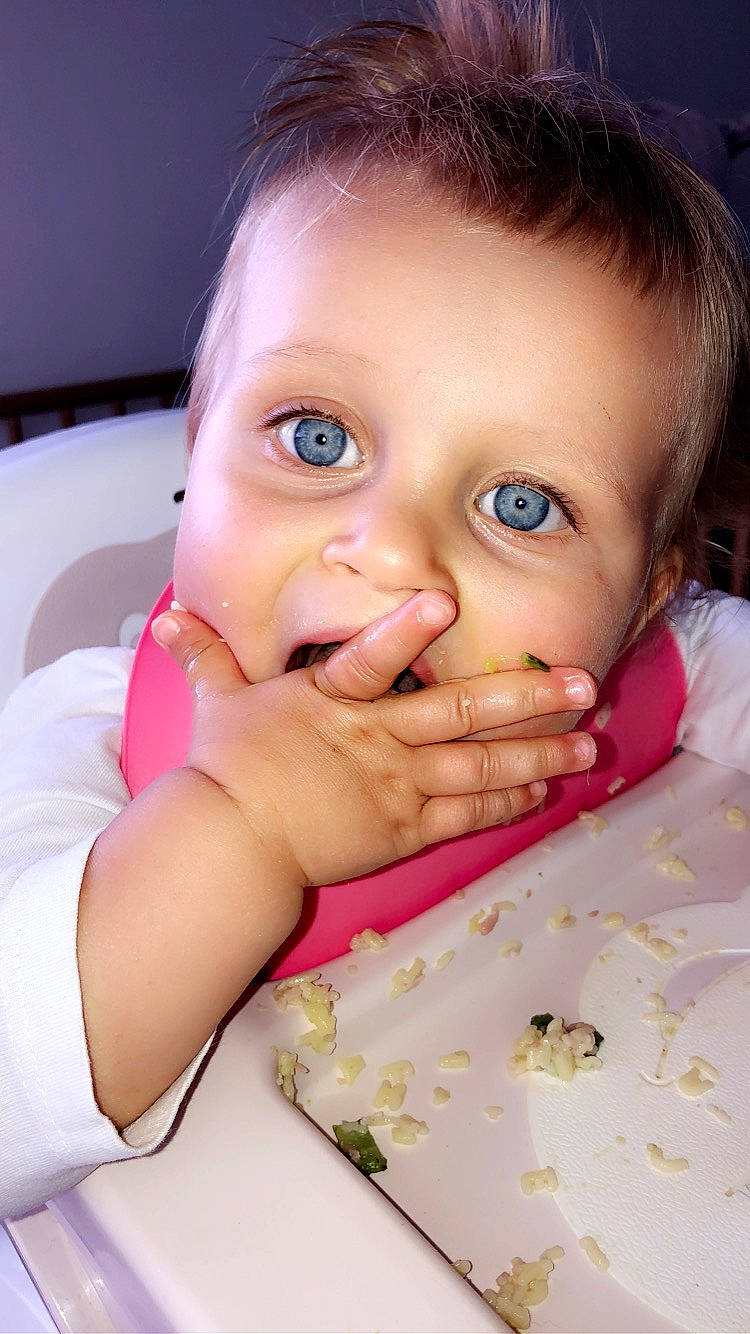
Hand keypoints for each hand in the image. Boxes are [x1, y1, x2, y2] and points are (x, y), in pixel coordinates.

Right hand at [151, 592, 596, 888]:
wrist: (232, 847)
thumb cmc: (228, 772)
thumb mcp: (219, 704)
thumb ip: (208, 657)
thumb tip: (168, 619)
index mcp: (334, 701)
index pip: (369, 660)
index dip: (404, 633)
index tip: (443, 603)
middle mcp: (377, 740)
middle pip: (461, 714)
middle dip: (528, 699)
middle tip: (583, 683)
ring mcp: (397, 787)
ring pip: (480, 768)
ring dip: (539, 754)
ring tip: (588, 743)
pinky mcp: (405, 830)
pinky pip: (466, 816)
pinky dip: (507, 803)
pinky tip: (545, 791)